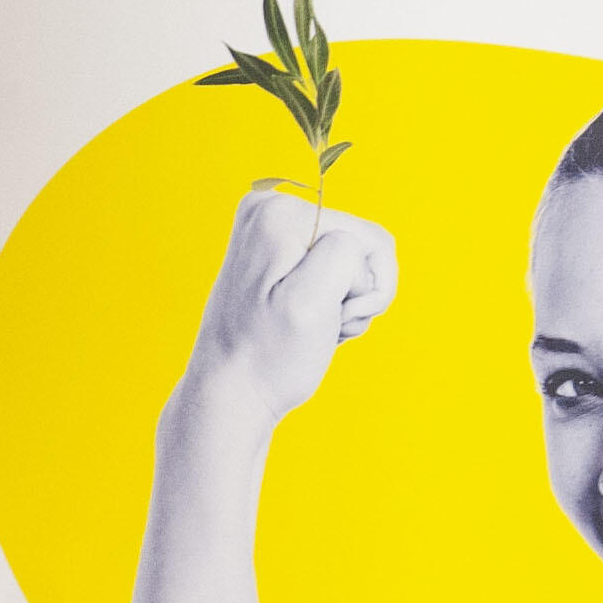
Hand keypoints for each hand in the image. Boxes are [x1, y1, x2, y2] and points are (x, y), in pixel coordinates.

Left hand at [178, 181, 394, 426]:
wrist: (231, 393)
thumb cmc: (270, 356)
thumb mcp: (313, 301)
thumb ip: (345, 252)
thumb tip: (351, 242)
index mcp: (279, 211)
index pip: (370, 240)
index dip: (362, 286)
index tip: (323, 317)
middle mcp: (271, 208)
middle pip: (364, 247)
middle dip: (356, 294)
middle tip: (320, 326)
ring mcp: (273, 231)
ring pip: (354, 264)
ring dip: (347, 304)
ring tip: (313, 329)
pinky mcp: (279, 254)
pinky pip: (336, 273)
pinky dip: (333, 305)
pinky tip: (307, 325)